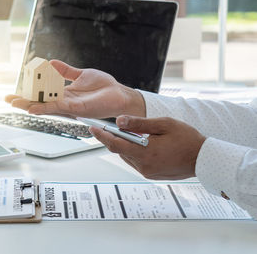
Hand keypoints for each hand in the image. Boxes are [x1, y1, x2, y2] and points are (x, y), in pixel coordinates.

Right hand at [5, 60, 145, 118]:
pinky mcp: (76, 108)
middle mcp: (64, 101)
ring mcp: (69, 106)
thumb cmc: (104, 86)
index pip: (42, 94)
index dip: (28, 93)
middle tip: (8, 100)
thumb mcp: (81, 74)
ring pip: (45, 106)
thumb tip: (51, 62)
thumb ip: (65, 71)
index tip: (15, 92)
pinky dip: (44, 107)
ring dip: (29, 105)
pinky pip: (57, 107)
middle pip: (39, 102)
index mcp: (64, 93)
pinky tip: (33, 108)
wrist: (119, 94)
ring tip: (16, 104)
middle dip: (23, 101)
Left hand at [90, 115, 205, 179]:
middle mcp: (143, 166)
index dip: (102, 136)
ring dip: (124, 145)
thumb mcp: (163, 124)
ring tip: (131, 133)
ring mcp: (147, 172)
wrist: (204, 158)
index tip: (92, 128)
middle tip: (108, 127)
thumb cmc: (187, 139)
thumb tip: (119, 121)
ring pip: (126, 156)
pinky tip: (141, 143)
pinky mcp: (151, 175)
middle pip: (119, 151)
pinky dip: (133, 152)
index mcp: (145, 153)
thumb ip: (139, 123)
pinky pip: (135, 162)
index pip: (116, 144)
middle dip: (113, 138)